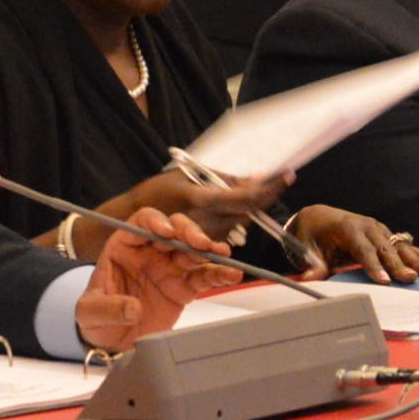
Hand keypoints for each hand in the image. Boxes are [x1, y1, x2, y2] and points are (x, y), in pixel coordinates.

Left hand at [74, 206, 246, 352]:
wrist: (110, 342)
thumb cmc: (95, 319)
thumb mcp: (89, 314)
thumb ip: (108, 308)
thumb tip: (133, 308)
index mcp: (123, 247)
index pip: (141, 223)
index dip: (155, 222)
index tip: (166, 233)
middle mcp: (149, 252)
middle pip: (173, 230)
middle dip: (188, 233)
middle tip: (200, 244)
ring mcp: (168, 268)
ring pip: (192, 250)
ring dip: (208, 250)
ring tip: (221, 254)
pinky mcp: (183, 288)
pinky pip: (203, 277)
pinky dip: (218, 274)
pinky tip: (232, 273)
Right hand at [96, 169, 286, 248]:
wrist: (131, 226)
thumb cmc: (157, 192)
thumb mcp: (186, 176)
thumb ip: (222, 179)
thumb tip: (255, 178)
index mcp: (203, 201)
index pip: (247, 197)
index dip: (270, 187)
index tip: (287, 174)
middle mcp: (208, 222)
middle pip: (249, 210)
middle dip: (263, 195)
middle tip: (279, 177)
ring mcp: (208, 235)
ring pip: (242, 219)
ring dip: (250, 204)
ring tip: (253, 187)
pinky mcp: (206, 245)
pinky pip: (230, 228)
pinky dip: (236, 215)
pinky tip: (232, 204)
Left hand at [289, 205, 418, 282]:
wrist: (318, 216)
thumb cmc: (312, 234)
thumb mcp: (307, 248)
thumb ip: (313, 264)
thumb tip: (309, 278)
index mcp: (347, 228)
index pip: (363, 250)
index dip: (374, 266)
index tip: (385, 281)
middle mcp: (366, 225)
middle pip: (384, 248)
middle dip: (398, 264)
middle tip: (411, 278)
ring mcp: (378, 228)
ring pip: (398, 245)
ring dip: (414, 258)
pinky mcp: (384, 233)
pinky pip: (402, 243)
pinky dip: (417, 252)